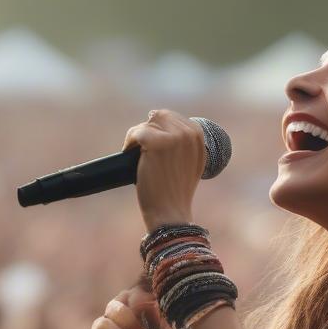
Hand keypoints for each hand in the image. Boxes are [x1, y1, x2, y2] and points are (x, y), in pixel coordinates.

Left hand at [122, 109, 206, 229]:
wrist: (170, 212)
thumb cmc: (175, 191)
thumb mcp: (189, 162)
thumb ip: (183, 142)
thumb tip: (156, 115)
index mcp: (198, 135)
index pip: (171, 117)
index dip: (158, 129)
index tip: (152, 147)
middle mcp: (189, 133)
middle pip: (158, 116)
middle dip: (147, 131)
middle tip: (142, 152)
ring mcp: (174, 138)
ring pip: (146, 123)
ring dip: (137, 137)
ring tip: (138, 156)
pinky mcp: (157, 143)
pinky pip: (136, 133)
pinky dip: (129, 144)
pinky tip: (130, 155)